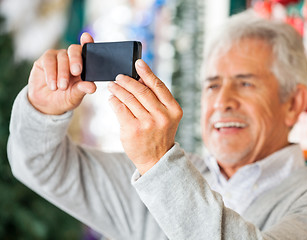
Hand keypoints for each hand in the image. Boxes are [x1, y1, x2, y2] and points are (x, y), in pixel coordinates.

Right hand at [28, 33, 96, 114]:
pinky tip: (53, 85)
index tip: (87, 37)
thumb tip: (92, 87)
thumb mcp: (75, 96)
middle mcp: (72, 58)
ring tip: (62, 87)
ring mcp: (58, 57)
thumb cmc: (65, 98)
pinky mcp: (45, 59)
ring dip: (62, 73)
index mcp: (84, 65)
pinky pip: (49, 61)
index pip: (88, 50)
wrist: (47, 104)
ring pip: (62, 57)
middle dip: (76, 60)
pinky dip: (51, 74)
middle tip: (76, 72)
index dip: (87, 42)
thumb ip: (82, 89)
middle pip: (74, 50)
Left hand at [108, 60, 182, 174]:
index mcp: (174, 110)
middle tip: (119, 76)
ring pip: (129, 98)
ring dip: (118, 89)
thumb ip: (158, 100)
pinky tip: (112, 98)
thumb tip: (139, 79)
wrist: (156, 159)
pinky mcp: (133, 129)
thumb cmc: (160, 134)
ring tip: (112, 85)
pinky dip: (114, 100)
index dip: (147, 72)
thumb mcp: (167, 117)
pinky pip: (120, 109)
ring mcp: (147, 123)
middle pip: (141, 90)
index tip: (138, 63)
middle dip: (128, 81)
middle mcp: (162, 116)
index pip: (158, 86)